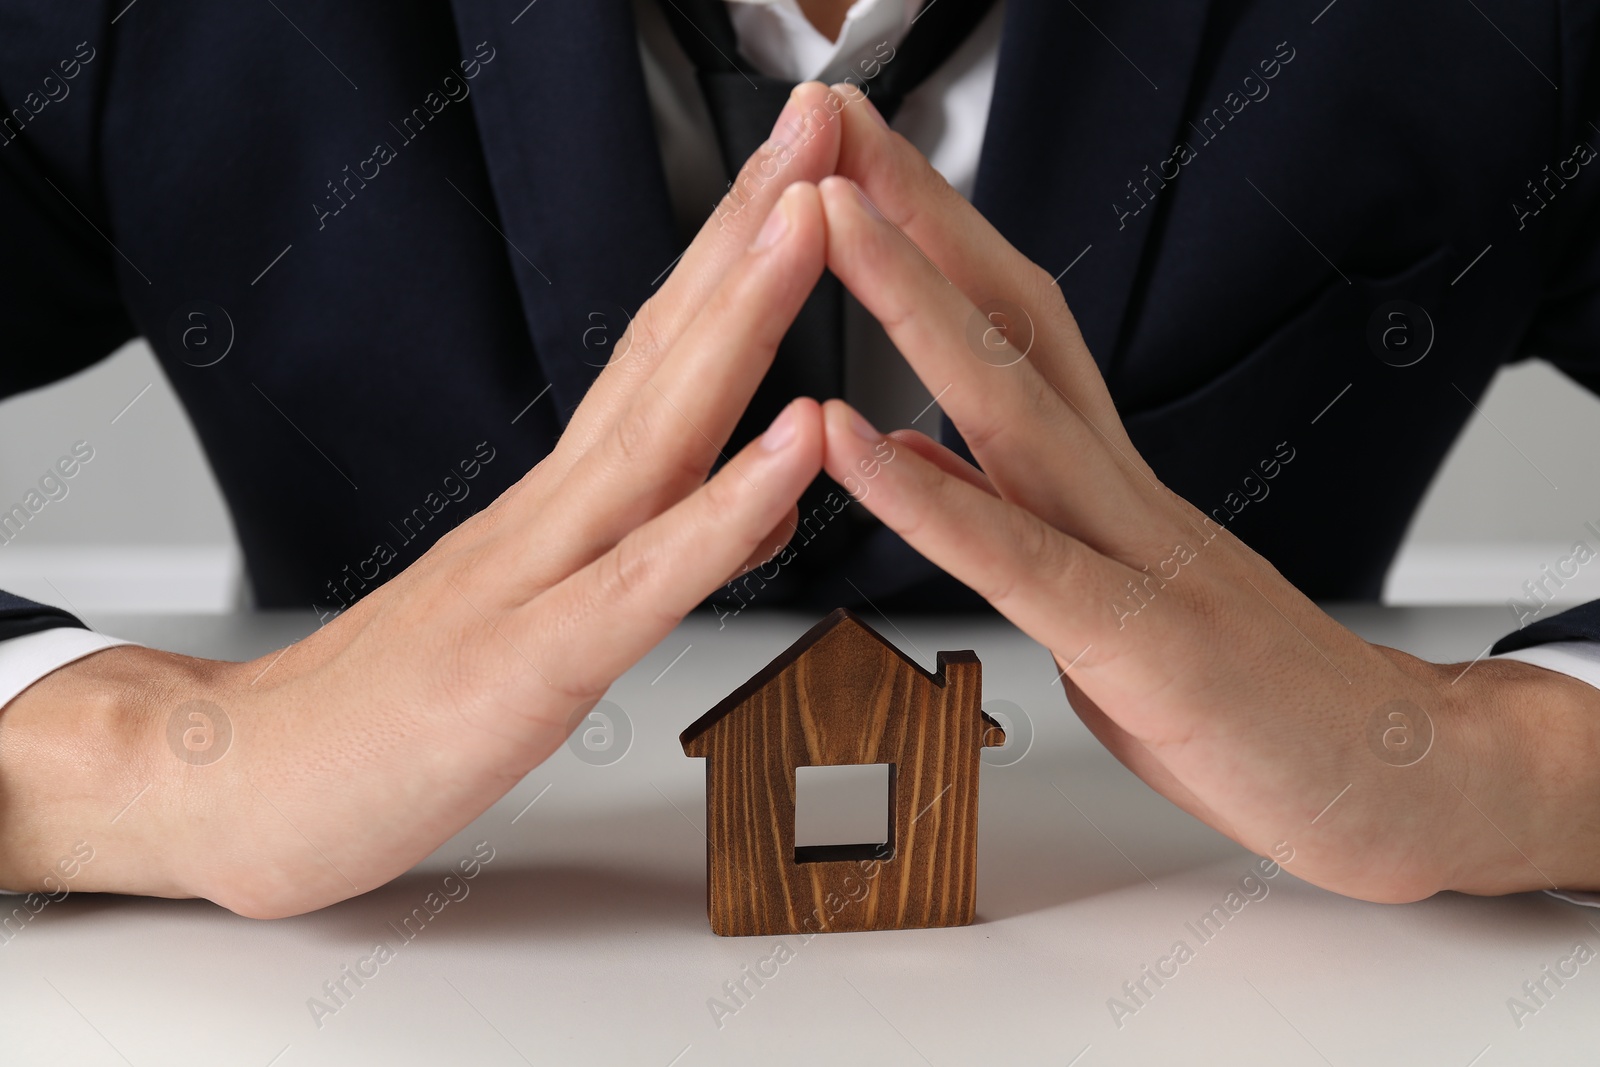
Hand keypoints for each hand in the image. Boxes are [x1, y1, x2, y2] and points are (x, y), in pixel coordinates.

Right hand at [0, 84, 851, 916]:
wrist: (236, 786)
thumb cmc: (388, 712)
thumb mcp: (549, 625)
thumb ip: (654, 555)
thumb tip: (754, 501)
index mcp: (561, 504)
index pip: (661, 353)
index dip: (738, 255)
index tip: (807, 171)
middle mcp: (551, 515)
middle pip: (666, 353)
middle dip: (754, 232)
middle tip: (823, 123)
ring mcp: (532, 579)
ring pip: (657, 431)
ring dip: (744, 316)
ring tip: (812, 216)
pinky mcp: (524, 668)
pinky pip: (642, 578)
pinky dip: (723, 506)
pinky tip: (794, 441)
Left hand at [812, 85, 1599, 900]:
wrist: (1380, 774)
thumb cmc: (1233, 690)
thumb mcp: (1100, 590)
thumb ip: (1013, 519)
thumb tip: (928, 462)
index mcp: (1097, 479)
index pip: (1008, 327)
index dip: (928, 239)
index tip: (853, 170)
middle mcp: (1114, 487)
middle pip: (1008, 321)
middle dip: (914, 216)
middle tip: (831, 127)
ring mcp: (1134, 551)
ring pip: (1013, 404)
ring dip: (914, 304)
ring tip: (831, 222)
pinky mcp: (1139, 640)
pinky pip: (1019, 558)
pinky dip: (929, 498)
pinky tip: (851, 440)